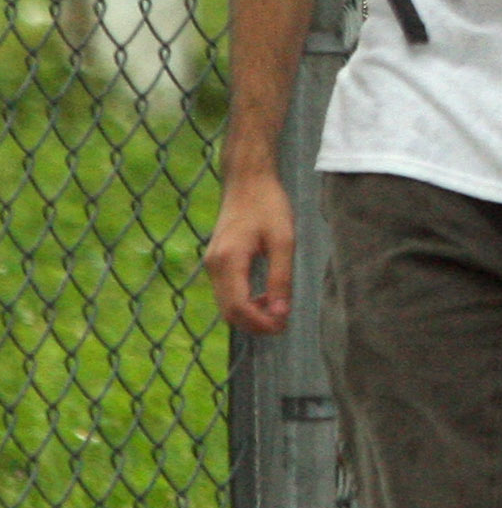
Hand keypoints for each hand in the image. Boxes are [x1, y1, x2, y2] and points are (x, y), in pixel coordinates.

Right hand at [204, 169, 295, 333]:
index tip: (283, 326)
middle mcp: (214, 266)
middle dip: (254, 324)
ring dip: (249, 315)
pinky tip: (264, 297)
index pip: (238, 307)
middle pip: (229, 311)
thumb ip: (281, 278)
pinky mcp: (216, 262)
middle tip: (282, 325)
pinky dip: (243, 303)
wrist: (247, 181)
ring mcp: (212, 265)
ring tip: (277, 313)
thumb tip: (280, 313)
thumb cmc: (268, 205)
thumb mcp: (284, 240)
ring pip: (225, 304)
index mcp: (228, 261)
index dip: (260, 323)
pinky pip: (226, 293)